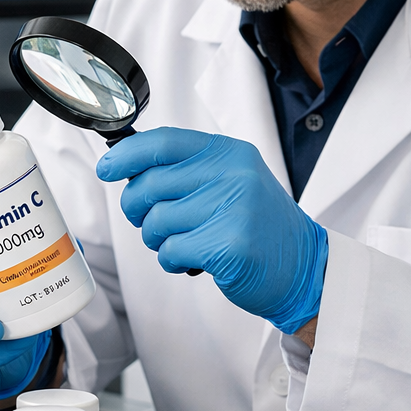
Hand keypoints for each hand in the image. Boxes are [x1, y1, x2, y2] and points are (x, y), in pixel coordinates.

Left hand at [96, 127, 327, 333]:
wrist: (304, 268)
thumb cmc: (256, 226)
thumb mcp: (231, 182)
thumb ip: (187, 170)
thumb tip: (126, 167)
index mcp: (227, 153)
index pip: (162, 142)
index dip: (126, 155)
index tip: (107, 168)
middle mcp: (231, 174)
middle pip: (148, 185)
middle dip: (137, 209)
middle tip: (151, 221)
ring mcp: (232, 208)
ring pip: (155, 221)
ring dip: (158, 239)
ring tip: (184, 241)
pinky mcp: (229, 245)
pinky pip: (170, 250)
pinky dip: (172, 260)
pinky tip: (192, 259)